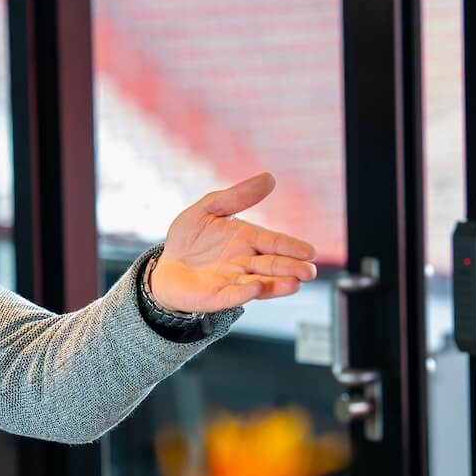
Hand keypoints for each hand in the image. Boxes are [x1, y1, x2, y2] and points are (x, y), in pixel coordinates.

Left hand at [150, 173, 317, 311]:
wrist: (165, 265)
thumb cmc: (190, 237)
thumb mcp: (210, 208)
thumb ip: (237, 196)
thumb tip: (270, 178)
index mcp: (248, 239)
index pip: (274, 242)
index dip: (292, 247)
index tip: (310, 252)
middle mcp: (246, 262)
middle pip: (273, 265)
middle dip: (292, 268)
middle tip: (310, 271)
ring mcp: (233, 281)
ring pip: (260, 284)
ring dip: (277, 285)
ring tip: (295, 283)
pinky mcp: (216, 297)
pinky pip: (233, 296)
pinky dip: (244, 293)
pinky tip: (255, 287)